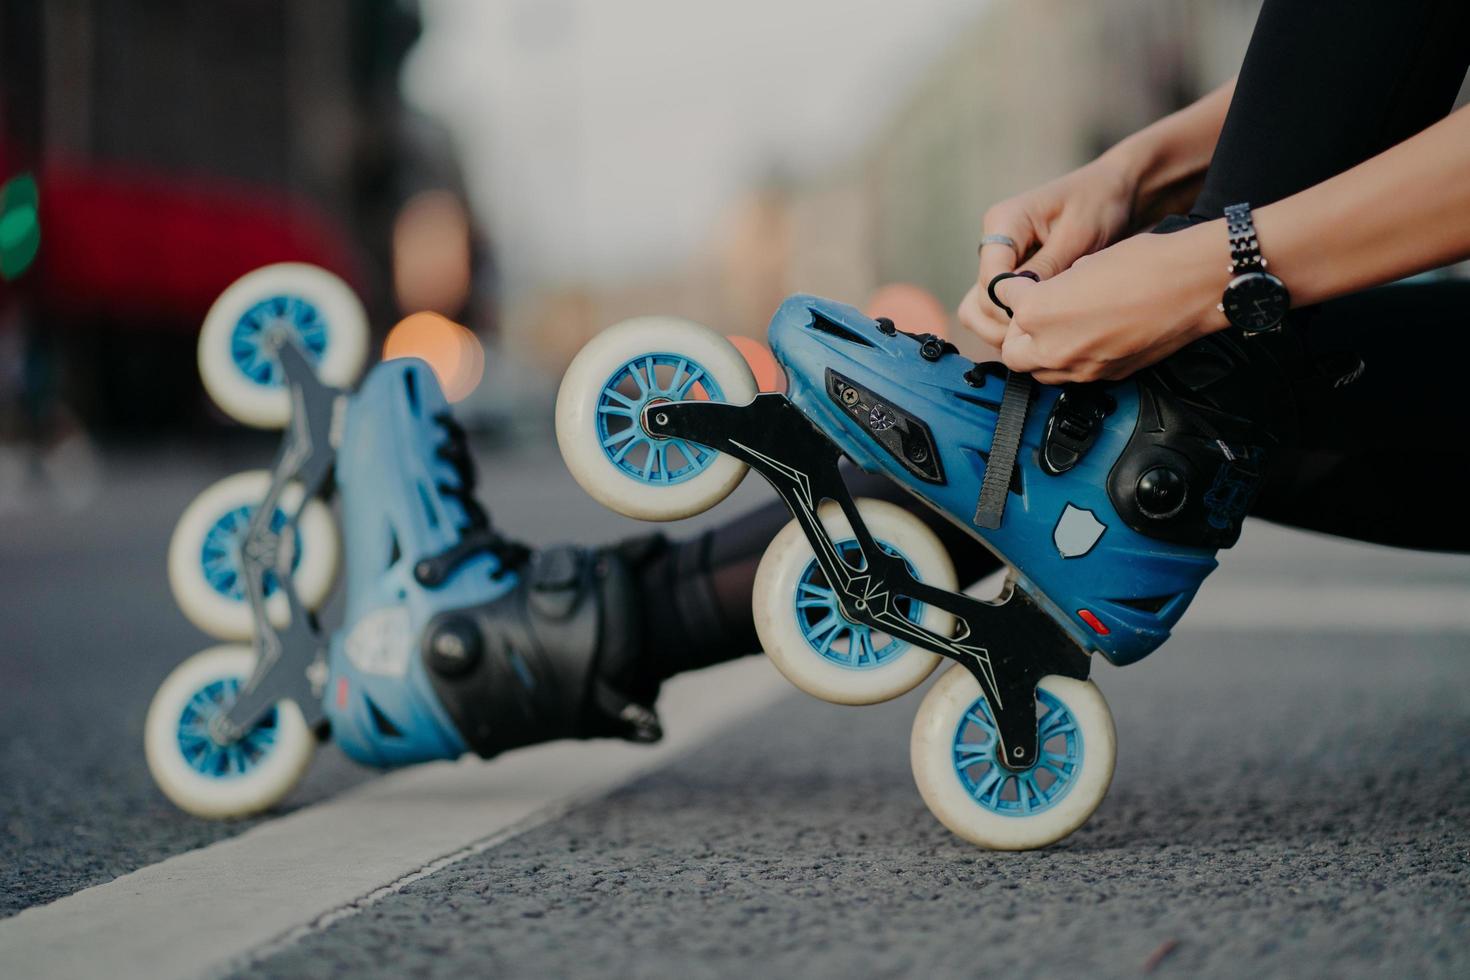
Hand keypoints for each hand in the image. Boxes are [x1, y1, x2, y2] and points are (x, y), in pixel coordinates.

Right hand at [958, 155, 1140, 346]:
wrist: (1114, 191)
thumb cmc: (1098, 204)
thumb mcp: (1077, 235)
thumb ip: (1047, 268)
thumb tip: (1023, 305)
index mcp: (1003, 222)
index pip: (990, 279)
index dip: (1010, 306)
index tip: (1043, 320)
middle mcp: (994, 244)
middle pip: (979, 300)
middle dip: (1006, 323)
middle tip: (1044, 337)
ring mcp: (999, 262)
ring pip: (979, 309)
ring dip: (1002, 329)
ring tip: (1039, 338)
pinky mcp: (1010, 276)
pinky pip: (996, 309)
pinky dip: (1011, 325)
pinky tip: (1040, 331)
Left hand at [989, 222, 1230, 383]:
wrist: (1192, 287)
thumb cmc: (1144, 265)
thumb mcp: (1082, 263)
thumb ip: (1051, 287)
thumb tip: (1042, 297)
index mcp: (1037, 311)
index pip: (1004, 302)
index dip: (1013, 290)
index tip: (1020, 286)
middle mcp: (1052, 347)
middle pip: (1012, 351)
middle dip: (1018, 333)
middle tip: (1034, 314)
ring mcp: (1079, 368)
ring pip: (1038, 371)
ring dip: (1040, 352)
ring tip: (1058, 328)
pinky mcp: (1104, 378)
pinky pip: (1071, 377)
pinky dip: (1069, 362)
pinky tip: (1085, 340)